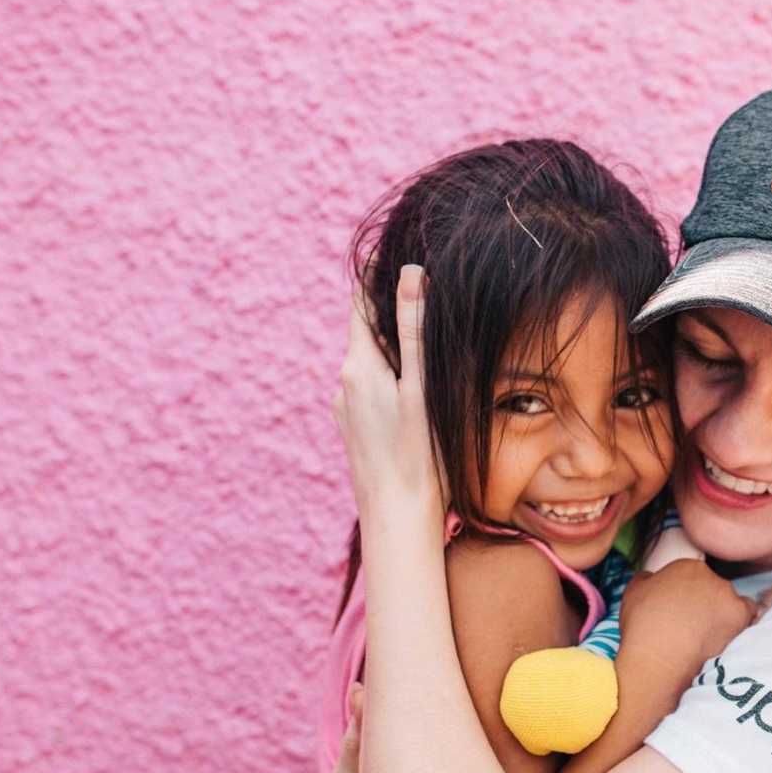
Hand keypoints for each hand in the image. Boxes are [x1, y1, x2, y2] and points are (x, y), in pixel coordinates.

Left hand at [331, 266, 444, 528]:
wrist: (396, 520)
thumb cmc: (418, 457)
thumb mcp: (422, 389)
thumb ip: (414, 331)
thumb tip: (411, 274)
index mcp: (358, 367)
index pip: (361, 303)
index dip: (379, 277)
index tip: (399, 253)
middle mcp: (344, 383)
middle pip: (367, 332)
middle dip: (392, 312)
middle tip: (426, 290)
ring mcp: (346, 409)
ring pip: (372, 363)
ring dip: (394, 349)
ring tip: (427, 339)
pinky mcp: (355, 430)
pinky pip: (372, 389)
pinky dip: (393, 377)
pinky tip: (418, 391)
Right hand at [620, 559, 754, 672]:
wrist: (657, 658)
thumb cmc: (642, 627)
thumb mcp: (633, 592)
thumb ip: (646, 578)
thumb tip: (651, 577)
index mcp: (686, 566)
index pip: (692, 575)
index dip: (685, 593)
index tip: (680, 609)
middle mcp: (710, 576)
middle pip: (712, 586)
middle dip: (704, 602)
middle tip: (693, 624)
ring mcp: (727, 595)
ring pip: (730, 600)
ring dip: (721, 613)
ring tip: (707, 634)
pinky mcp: (740, 615)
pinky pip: (749, 613)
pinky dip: (741, 621)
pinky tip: (728, 634)